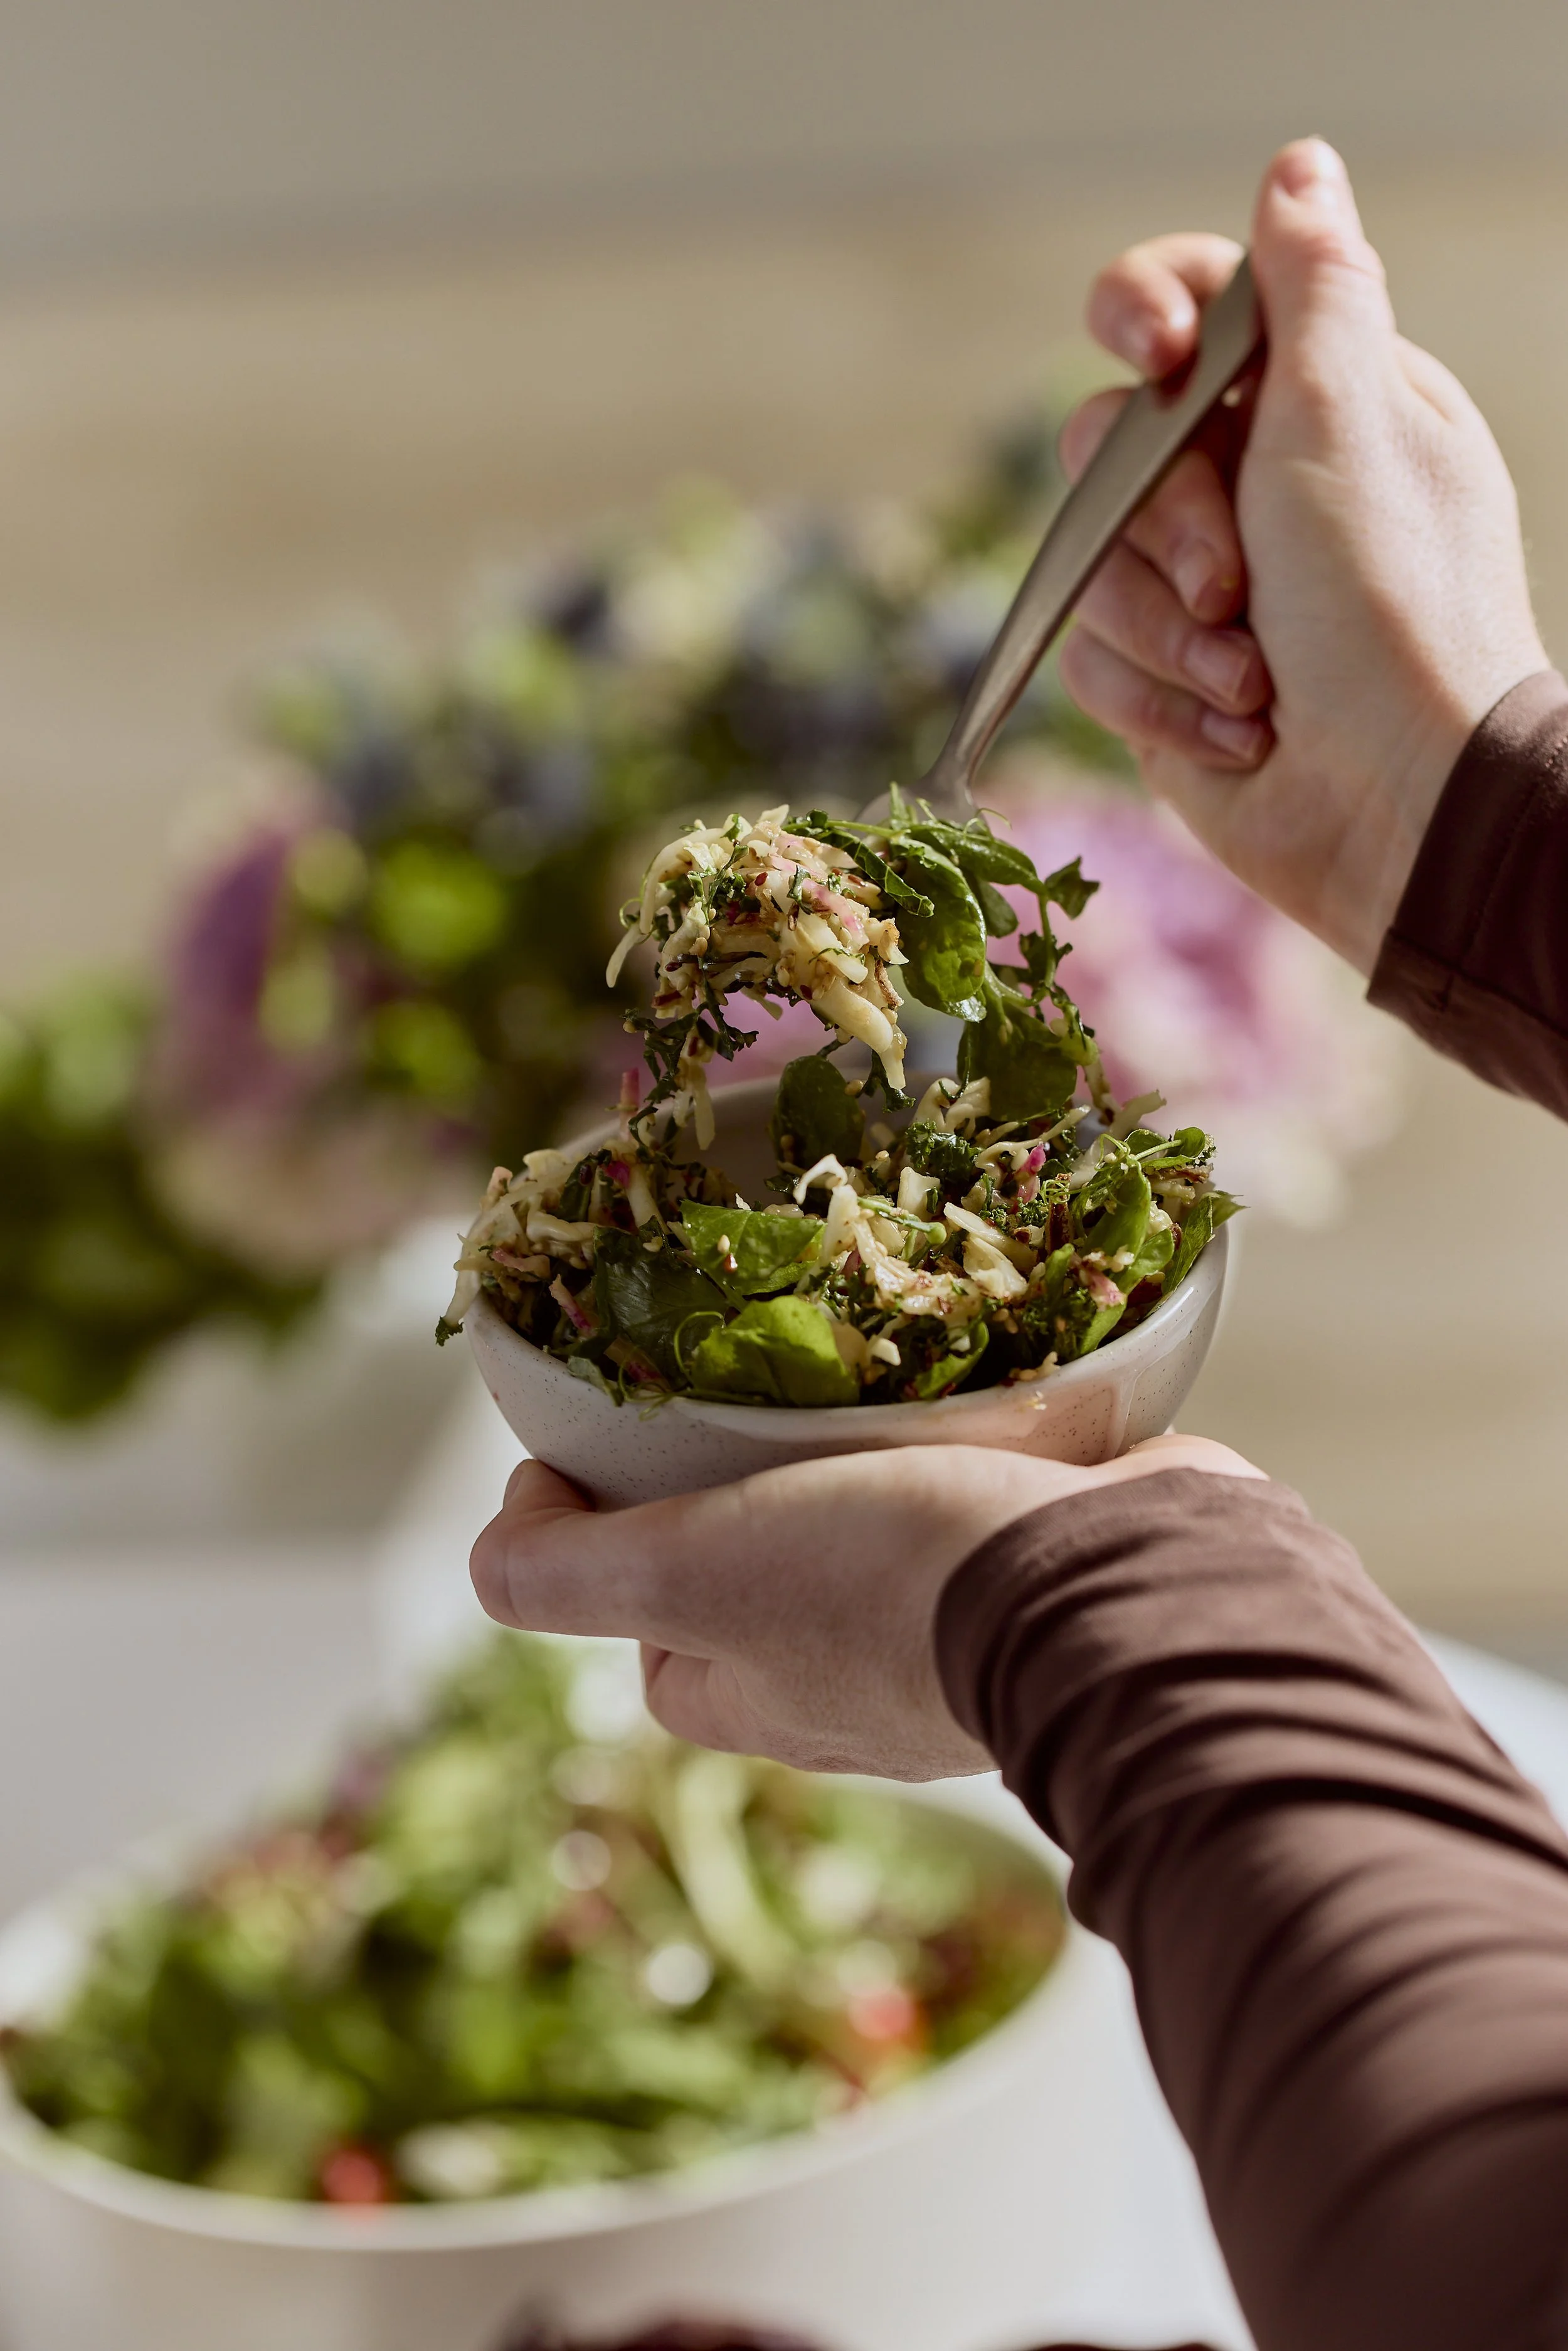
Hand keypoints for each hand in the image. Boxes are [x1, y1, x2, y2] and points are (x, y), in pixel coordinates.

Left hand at [471, 1432, 1262, 1780]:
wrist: (1127, 1588)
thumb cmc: (891, 1582)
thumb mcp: (680, 1572)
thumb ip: (556, 1573)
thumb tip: (508, 1527)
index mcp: (756, 1697)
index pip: (639, 1618)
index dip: (604, 1528)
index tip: (618, 1438)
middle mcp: (851, 1683)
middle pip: (748, 1554)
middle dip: (738, 1464)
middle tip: (749, 1373)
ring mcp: (958, 1628)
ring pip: (865, 1511)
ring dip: (854, 1436)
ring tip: (854, 1357)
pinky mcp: (1043, 1563)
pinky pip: (972, 1486)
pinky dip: (957, 1431)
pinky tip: (962, 1374)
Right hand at [1057, 137, 1547, 973]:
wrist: (1394, 803)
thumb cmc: (1390, 609)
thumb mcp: (1353, 419)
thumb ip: (1312, 289)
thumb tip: (1298, 167)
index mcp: (1312, 402)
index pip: (1190, 305)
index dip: (1146, 311)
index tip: (1158, 351)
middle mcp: (1249, 485)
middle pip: (1117, 442)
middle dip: (1167, 521)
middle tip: (1236, 578)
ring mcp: (1196, 588)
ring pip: (1091, 563)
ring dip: (1168, 630)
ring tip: (1255, 679)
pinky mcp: (1157, 679)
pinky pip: (1090, 660)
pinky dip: (1160, 699)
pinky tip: (1240, 729)